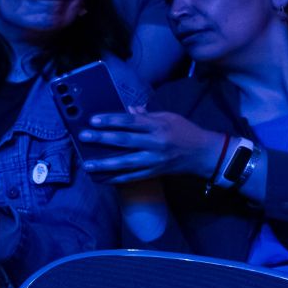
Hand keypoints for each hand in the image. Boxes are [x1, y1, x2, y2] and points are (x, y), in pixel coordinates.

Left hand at [77, 110, 229, 184]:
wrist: (204, 153)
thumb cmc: (185, 131)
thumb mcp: (169, 117)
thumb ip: (147, 115)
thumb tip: (127, 109)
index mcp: (159, 126)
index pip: (130, 121)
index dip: (111, 120)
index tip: (93, 120)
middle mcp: (156, 143)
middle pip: (125, 141)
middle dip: (102, 139)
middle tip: (83, 137)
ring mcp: (154, 160)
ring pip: (126, 162)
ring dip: (104, 164)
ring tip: (87, 164)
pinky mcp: (154, 173)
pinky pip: (132, 177)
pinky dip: (116, 178)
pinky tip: (101, 178)